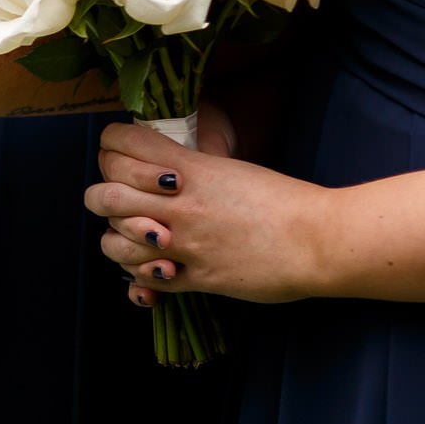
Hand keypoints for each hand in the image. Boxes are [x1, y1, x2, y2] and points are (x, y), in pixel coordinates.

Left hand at [85, 117, 335, 306]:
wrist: (320, 241)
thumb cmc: (285, 202)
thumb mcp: (232, 170)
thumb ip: (194, 167)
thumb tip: (165, 166)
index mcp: (191, 168)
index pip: (122, 143)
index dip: (112, 146)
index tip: (118, 153)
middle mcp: (180, 204)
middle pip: (104, 194)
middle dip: (103, 195)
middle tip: (121, 199)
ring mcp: (184, 243)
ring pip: (114, 240)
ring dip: (118, 239)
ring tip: (137, 238)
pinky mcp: (195, 278)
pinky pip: (142, 280)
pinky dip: (140, 277)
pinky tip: (154, 269)